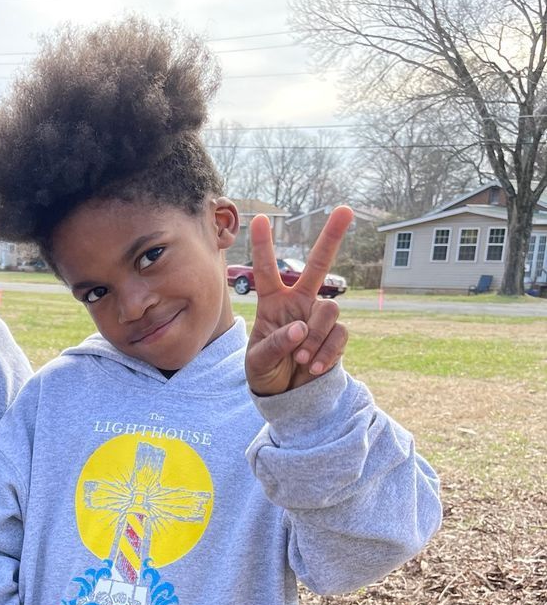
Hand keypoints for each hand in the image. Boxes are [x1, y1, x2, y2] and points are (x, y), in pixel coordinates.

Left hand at [245, 207, 353, 395]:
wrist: (287, 396)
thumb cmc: (265, 371)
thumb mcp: (258, 361)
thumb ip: (275, 343)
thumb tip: (299, 329)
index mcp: (273, 303)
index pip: (266, 271)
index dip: (264, 246)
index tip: (259, 218)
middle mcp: (299, 303)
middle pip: (317, 265)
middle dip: (332, 237)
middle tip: (345, 208)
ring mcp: (318, 318)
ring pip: (329, 310)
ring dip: (315, 336)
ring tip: (301, 359)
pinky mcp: (335, 335)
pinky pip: (339, 334)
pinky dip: (326, 352)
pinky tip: (314, 367)